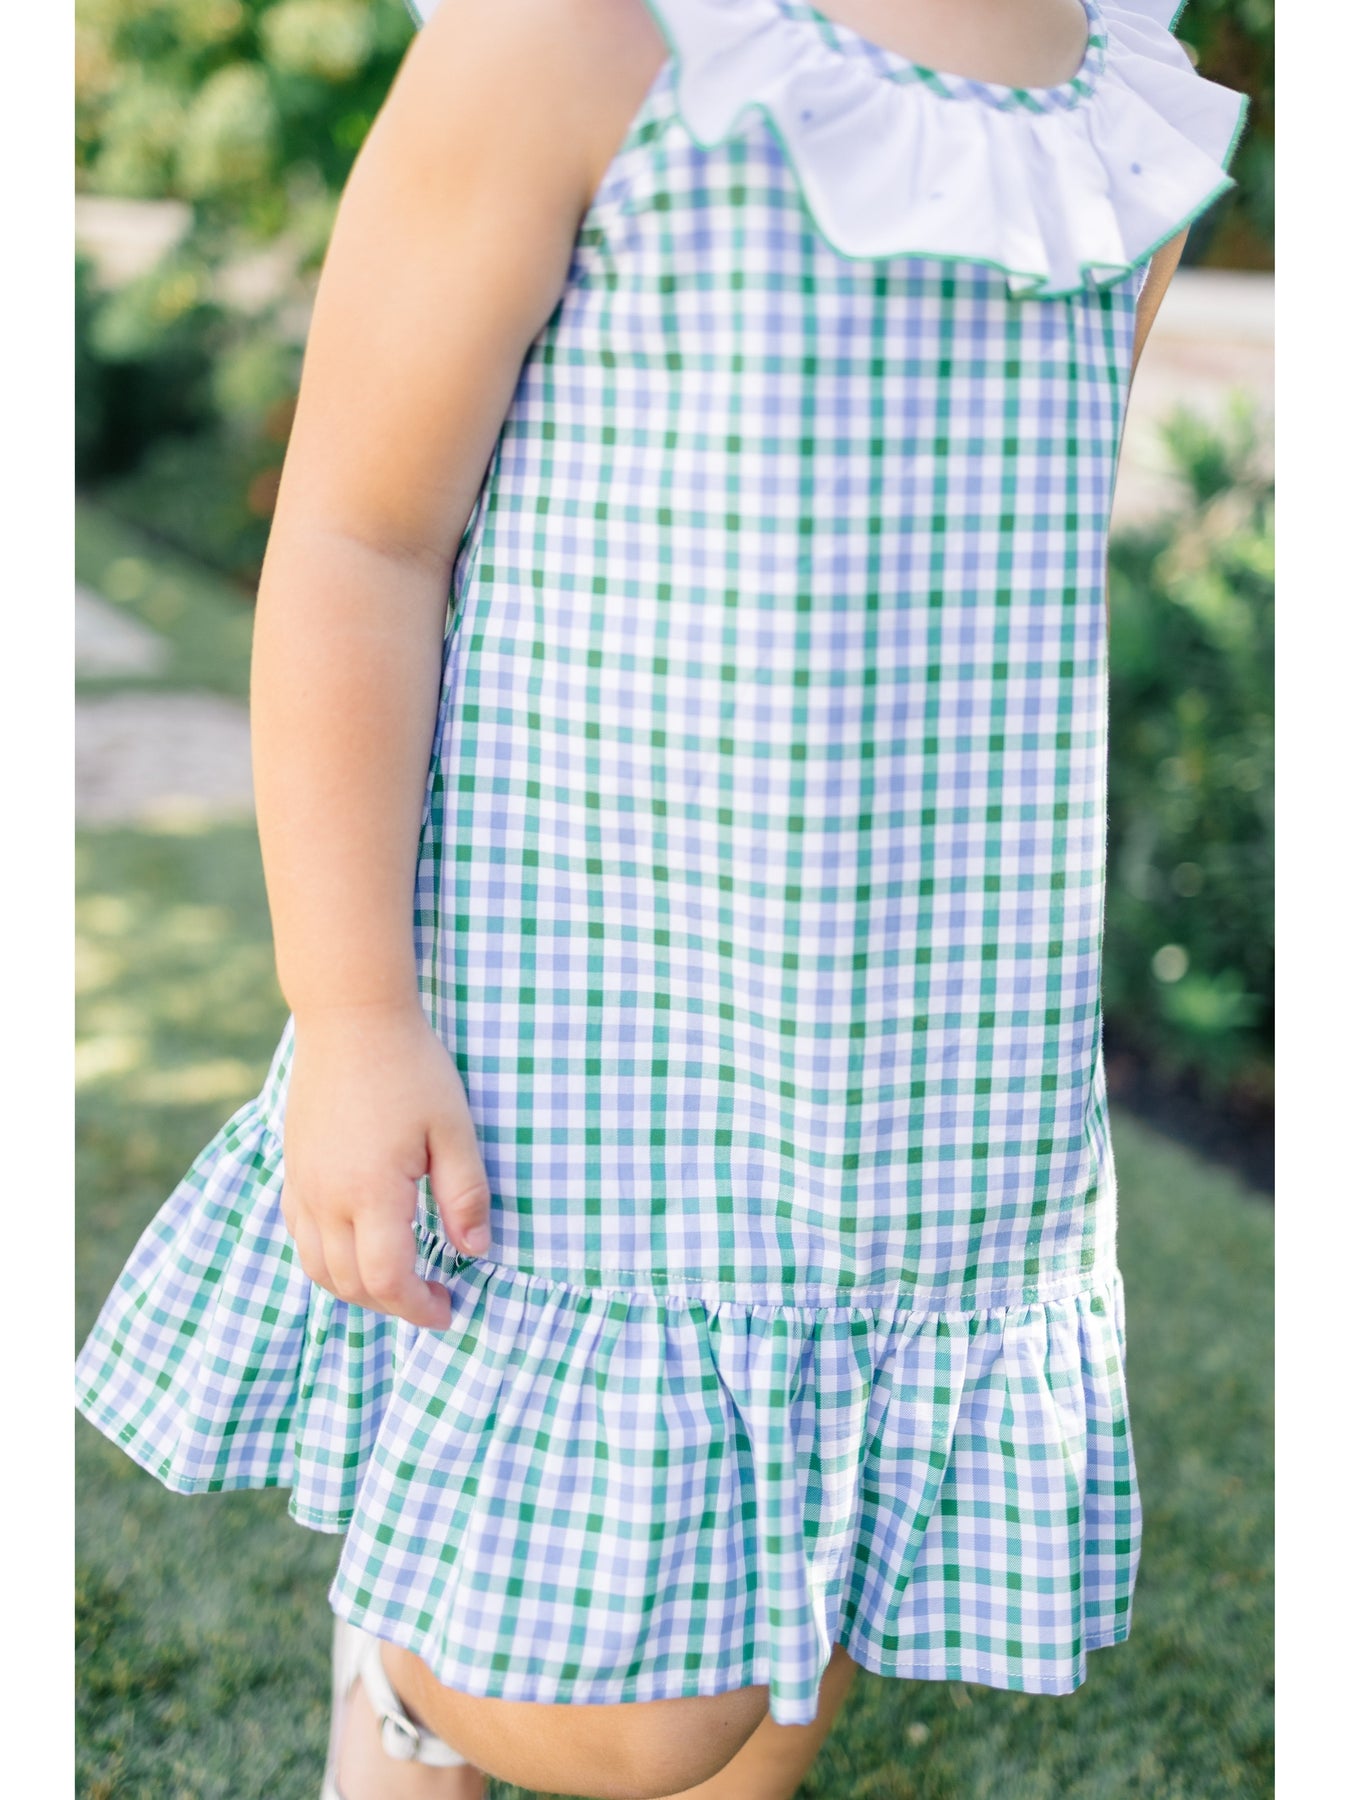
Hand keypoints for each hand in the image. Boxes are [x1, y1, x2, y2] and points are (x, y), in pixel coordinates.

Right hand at [279, 999, 490, 1327]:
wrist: (351, 1019)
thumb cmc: (411, 1068)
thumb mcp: (455, 1129)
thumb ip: (466, 1195)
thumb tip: (476, 1252)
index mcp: (372, 1192)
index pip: (387, 1280)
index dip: (418, 1309)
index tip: (448, 1311)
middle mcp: (328, 1198)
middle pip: (350, 1284)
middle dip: (393, 1304)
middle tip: (433, 1296)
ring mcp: (303, 1185)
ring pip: (317, 1269)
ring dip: (357, 1288)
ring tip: (398, 1280)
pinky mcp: (293, 1170)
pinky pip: (300, 1237)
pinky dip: (327, 1260)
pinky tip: (359, 1246)